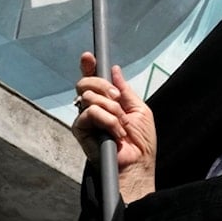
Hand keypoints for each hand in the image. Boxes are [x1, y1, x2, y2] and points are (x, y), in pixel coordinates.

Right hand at [71, 52, 156, 202]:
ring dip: (111, 108)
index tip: (89, 56)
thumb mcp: (139, 109)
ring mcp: (85, 119)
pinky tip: (115, 133)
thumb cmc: (141, 142)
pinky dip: (107, 119)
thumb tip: (114, 69)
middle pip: (85, 82)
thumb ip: (125, 89)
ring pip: (88, 96)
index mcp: (108, 102)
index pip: (93, 79)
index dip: (89, 66)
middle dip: (103, 85)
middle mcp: (94, 108)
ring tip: (121, 124)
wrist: (138, 163)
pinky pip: (89, 112)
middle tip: (118, 98)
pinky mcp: (80, 130)